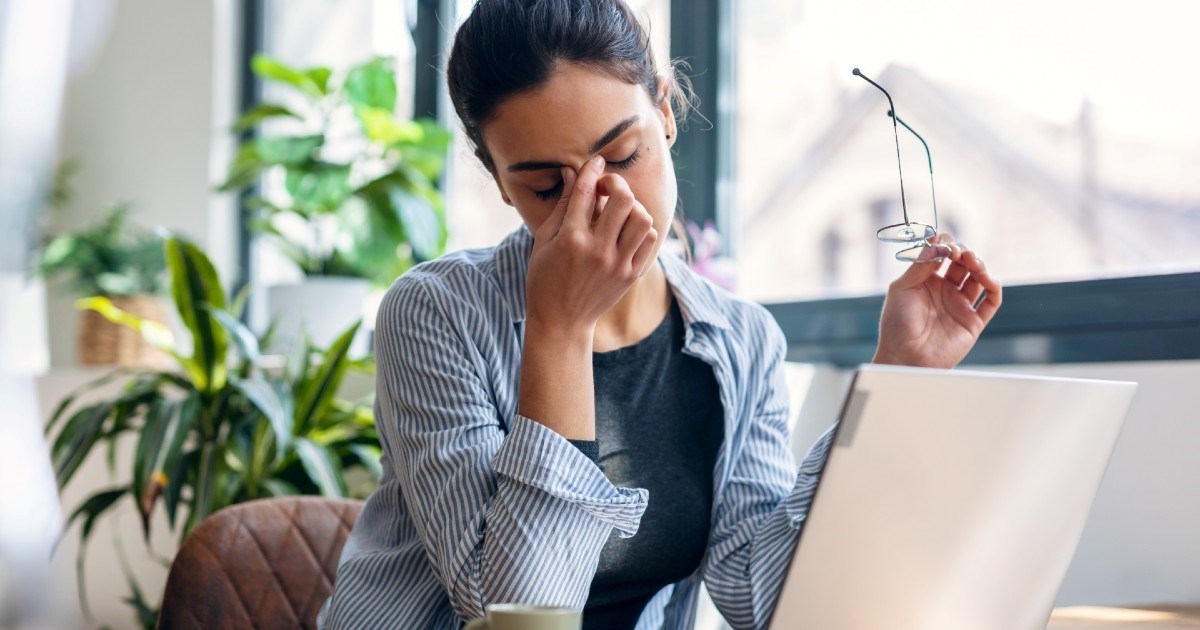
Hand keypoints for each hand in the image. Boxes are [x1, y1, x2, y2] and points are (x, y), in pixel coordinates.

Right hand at [524, 156, 658, 338]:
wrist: (562, 321)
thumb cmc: (545, 278)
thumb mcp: (544, 240)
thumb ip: (561, 205)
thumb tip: (571, 171)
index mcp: (570, 238)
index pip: (587, 191)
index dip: (592, 169)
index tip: (596, 161)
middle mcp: (597, 250)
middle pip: (623, 198)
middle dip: (616, 184)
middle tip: (607, 189)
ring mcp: (618, 263)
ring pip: (642, 217)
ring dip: (632, 206)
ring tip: (619, 211)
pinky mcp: (631, 275)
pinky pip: (649, 239)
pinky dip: (641, 228)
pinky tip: (626, 229)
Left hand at [873, 234, 1001, 368]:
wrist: (904, 356)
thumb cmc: (897, 324)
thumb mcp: (903, 288)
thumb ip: (921, 264)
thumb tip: (936, 240)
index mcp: (926, 281)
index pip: (943, 255)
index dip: (946, 245)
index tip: (943, 243)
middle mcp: (944, 291)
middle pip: (963, 263)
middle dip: (964, 252)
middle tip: (958, 252)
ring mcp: (959, 306)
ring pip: (978, 278)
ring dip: (979, 265)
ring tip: (972, 261)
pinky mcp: (972, 321)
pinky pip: (991, 301)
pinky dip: (994, 287)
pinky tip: (987, 279)